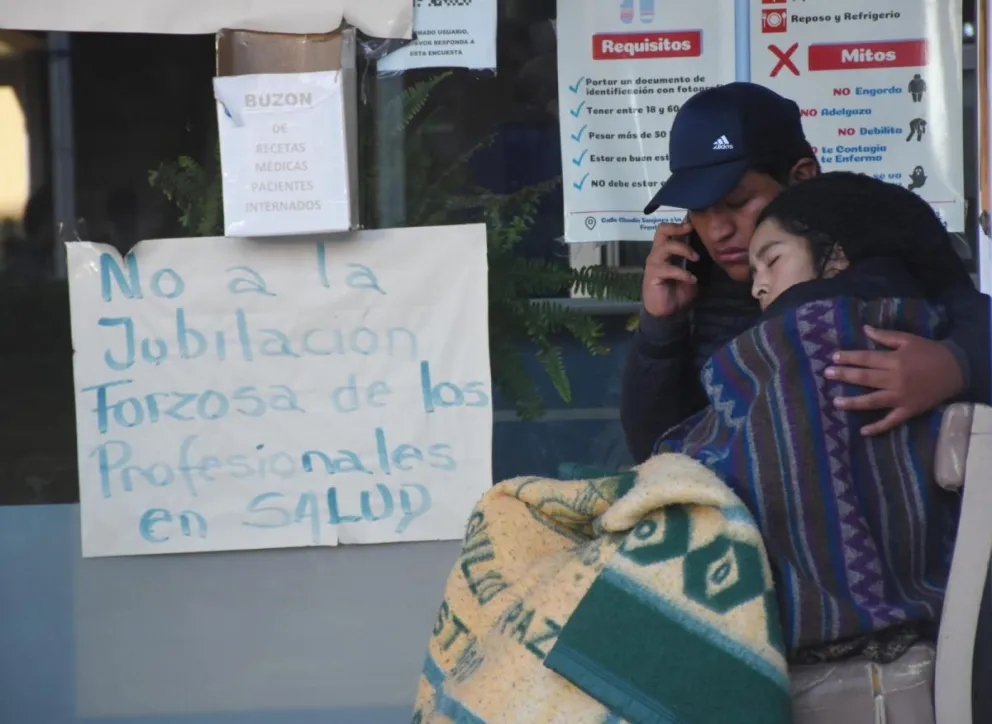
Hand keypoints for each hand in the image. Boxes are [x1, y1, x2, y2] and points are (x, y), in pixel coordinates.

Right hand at [642, 221, 699, 318]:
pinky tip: (692, 280)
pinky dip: (683, 273)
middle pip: (661, 230)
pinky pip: (669, 269)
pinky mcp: (653, 275)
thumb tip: (707, 248)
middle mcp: (657, 254)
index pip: (667, 230)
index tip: (694, 224)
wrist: (668, 312)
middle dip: (677, 227)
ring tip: (696, 259)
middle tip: (691, 230)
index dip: (680, 224)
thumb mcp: (690, 272)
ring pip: (666, 247)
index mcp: (665, 251)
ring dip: (684, 250)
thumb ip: (692, 260)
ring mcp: (654, 264)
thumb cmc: (678, 292)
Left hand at [826, 325, 963, 435]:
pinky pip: (891, 421)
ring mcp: (901, 397)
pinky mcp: (909, 410)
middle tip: (826, 374)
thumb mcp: (908, 339)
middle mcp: (895, 379)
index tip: (833, 358)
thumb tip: (864, 328)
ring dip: (853, 402)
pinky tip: (863, 431)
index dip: (849, 358)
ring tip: (835, 403)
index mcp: (894, 360)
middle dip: (844, 375)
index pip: (866, 359)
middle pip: (865, 378)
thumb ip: (885, 336)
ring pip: (873, 401)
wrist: (956, 370)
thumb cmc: (930, 352)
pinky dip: (878, 427)